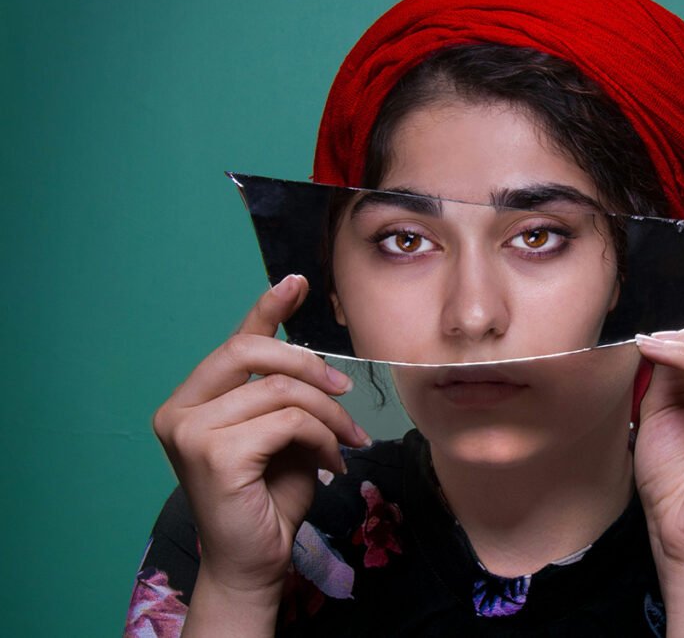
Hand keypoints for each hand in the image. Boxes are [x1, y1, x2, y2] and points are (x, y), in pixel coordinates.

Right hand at [153, 275, 368, 601]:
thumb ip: (285, 395)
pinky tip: (332, 461)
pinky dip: (322, 436)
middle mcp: (179, 411)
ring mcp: (189, 432)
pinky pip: (288, 421)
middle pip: (250, 354)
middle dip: (308, 364)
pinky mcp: (212, 454)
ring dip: (327, 413)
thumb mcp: (283, 433)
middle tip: (345, 389)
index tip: (297, 282)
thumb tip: (315, 358)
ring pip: (280, 390)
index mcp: (192, 401)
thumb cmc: (269, 497)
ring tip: (347, 441)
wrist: (256, 560)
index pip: (234, 344)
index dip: (267, 309)